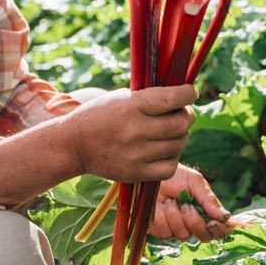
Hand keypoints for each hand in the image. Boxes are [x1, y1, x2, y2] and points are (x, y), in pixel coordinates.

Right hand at [67, 85, 196, 182]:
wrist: (74, 145)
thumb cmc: (99, 116)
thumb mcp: (119, 98)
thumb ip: (148, 97)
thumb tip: (180, 96)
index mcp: (130, 106)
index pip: (171, 99)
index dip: (187, 94)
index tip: (190, 92)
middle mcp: (134, 130)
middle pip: (180, 124)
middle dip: (187, 116)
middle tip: (183, 113)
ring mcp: (136, 154)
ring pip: (178, 145)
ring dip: (180, 136)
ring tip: (171, 131)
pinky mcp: (136, 172)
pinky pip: (170, 166)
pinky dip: (172, 156)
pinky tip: (164, 149)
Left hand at [148, 164, 231, 241]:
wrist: (150, 174)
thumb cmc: (173, 175)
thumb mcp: (194, 181)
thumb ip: (209, 199)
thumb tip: (226, 217)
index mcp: (205, 211)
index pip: (221, 228)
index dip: (221, 228)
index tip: (214, 222)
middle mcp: (193, 223)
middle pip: (205, 236)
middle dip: (196, 222)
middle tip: (186, 206)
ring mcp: (177, 228)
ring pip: (184, 235)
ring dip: (177, 216)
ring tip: (171, 200)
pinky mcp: (160, 230)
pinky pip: (167, 233)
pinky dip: (164, 217)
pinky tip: (161, 205)